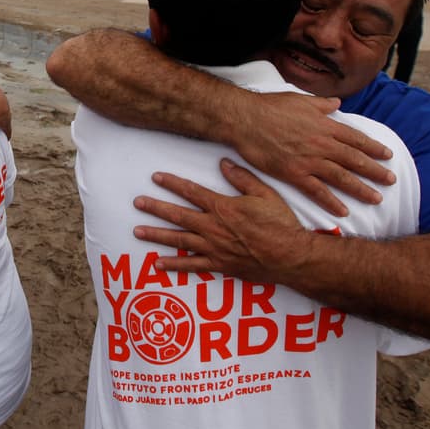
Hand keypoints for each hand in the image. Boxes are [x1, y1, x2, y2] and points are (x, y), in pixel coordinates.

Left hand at [133, 159, 311, 283]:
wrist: (292, 257)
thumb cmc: (281, 224)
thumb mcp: (265, 194)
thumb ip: (242, 178)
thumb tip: (223, 163)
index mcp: (223, 207)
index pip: (192, 192)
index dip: (172, 183)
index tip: (156, 177)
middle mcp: (213, 227)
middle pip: (178, 215)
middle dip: (155, 207)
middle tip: (137, 203)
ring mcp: (214, 248)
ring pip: (179, 240)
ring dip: (157, 235)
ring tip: (137, 231)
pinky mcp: (219, 265)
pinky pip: (192, 266)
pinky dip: (174, 265)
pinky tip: (158, 264)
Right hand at [230, 91, 392, 215]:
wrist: (246, 119)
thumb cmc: (270, 107)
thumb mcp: (300, 100)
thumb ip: (321, 104)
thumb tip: (336, 103)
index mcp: (325, 125)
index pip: (356, 139)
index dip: (374, 148)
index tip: (387, 155)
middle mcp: (322, 144)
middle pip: (355, 160)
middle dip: (376, 171)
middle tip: (391, 180)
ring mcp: (309, 160)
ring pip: (342, 177)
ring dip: (361, 189)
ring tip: (376, 198)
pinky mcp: (294, 173)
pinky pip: (317, 191)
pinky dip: (331, 202)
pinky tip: (343, 211)